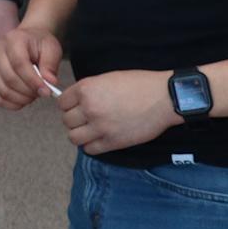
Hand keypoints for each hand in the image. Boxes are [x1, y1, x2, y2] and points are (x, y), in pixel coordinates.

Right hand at [0, 23, 64, 110]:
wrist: (28, 39)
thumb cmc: (39, 43)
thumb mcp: (51, 48)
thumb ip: (50, 65)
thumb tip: (49, 83)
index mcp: (13, 40)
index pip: (19, 64)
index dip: (33, 81)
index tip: (46, 91)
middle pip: (9, 78)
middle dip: (28, 91)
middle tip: (42, 93)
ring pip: (2, 89)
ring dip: (20, 99)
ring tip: (33, 96)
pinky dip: (9, 104)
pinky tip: (22, 102)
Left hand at [59, 70, 178, 154]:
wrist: (165, 98)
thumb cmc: (140, 85)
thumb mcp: (108, 78)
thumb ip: (89, 90)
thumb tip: (76, 100)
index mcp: (87, 89)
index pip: (62, 103)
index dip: (68, 105)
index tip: (76, 107)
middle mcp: (90, 108)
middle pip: (66, 121)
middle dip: (74, 120)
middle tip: (85, 119)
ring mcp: (101, 127)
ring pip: (74, 137)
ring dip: (80, 134)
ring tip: (90, 130)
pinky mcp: (113, 142)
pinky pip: (90, 149)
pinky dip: (92, 146)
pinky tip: (100, 139)